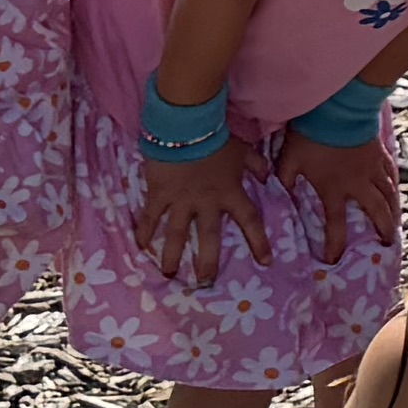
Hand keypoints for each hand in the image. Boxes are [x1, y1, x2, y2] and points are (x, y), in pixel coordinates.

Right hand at [133, 140, 263, 285]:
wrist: (187, 125)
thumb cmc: (217, 137)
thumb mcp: (242, 150)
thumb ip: (256, 165)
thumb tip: (267, 177)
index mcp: (230, 193)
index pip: (250, 221)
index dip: (258, 242)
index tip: (266, 261)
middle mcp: (207, 203)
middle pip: (209, 238)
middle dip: (208, 262)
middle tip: (205, 281)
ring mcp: (181, 201)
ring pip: (177, 234)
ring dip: (172, 255)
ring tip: (169, 273)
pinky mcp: (159, 194)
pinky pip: (151, 217)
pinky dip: (145, 231)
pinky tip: (140, 246)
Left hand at [267, 124, 401, 262]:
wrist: (338, 109)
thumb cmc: (311, 136)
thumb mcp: (289, 159)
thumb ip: (283, 179)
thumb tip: (276, 194)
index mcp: (335, 190)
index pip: (336, 224)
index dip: (335, 244)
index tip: (334, 259)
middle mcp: (358, 184)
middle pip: (376, 212)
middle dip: (383, 230)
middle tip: (387, 243)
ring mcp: (372, 169)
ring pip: (389, 195)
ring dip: (393, 211)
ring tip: (396, 223)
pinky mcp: (380, 154)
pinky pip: (391, 174)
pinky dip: (394, 185)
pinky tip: (395, 191)